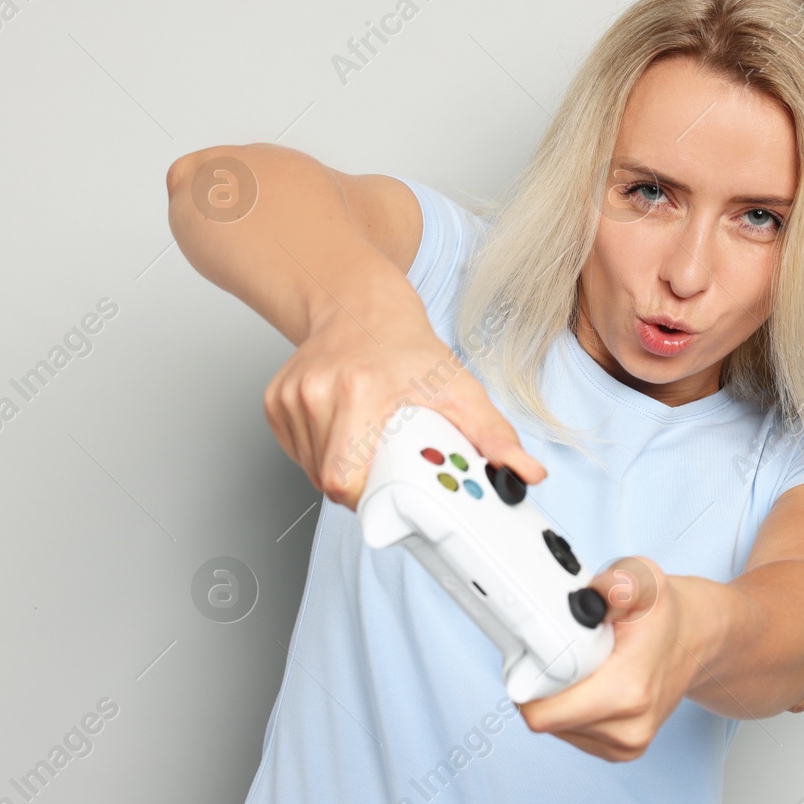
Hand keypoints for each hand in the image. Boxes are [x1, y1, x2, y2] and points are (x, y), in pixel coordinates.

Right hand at [262, 308, 545, 510]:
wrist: (360, 307)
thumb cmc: (407, 351)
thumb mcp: (459, 388)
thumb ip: (494, 435)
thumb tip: (528, 473)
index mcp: (360, 389)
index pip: (345, 477)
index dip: (368, 496)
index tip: (391, 492)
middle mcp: (318, 390)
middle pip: (328, 478)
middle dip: (359, 485)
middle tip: (385, 467)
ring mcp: (291, 396)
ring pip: (310, 468)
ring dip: (338, 469)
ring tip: (365, 442)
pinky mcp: (274, 400)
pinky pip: (295, 451)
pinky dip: (318, 453)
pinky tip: (341, 430)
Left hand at [517, 556, 735, 760]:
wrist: (696, 640)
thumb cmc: (664, 614)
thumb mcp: (643, 580)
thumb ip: (617, 584)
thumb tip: (595, 593)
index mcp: (626, 693)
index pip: (542, 714)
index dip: (529, 680)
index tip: (535, 654)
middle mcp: (629, 728)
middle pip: (545, 719)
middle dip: (542, 685)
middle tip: (560, 652)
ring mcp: (627, 745)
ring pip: (556, 728)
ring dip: (557, 698)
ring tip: (582, 666)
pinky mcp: (623, 751)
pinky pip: (571, 734)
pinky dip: (570, 710)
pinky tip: (589, 683)